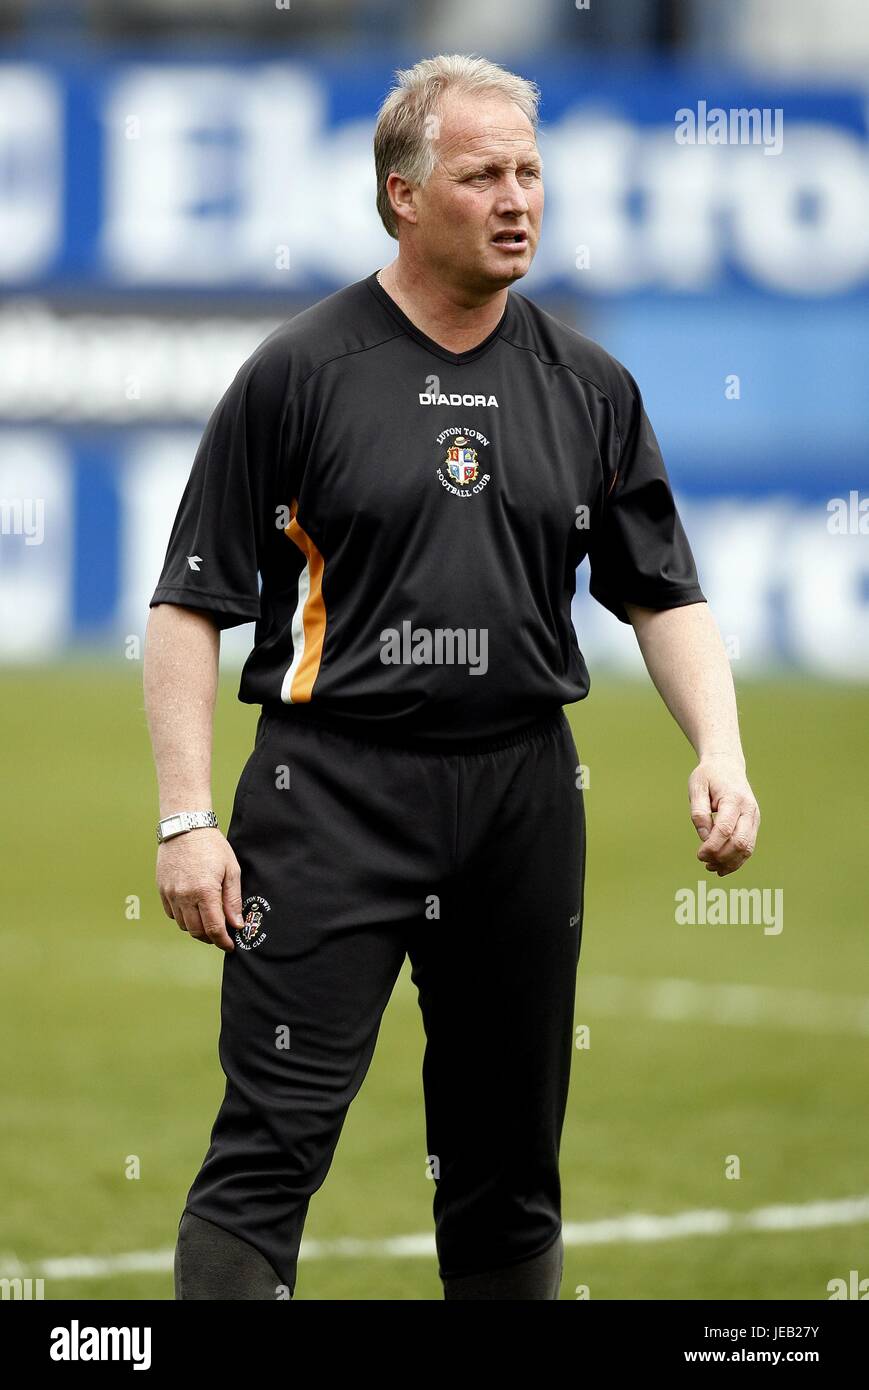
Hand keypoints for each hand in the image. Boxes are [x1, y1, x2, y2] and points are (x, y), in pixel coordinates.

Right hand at [157, 827, 243, 950]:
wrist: (185, 827)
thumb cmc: (211, 846)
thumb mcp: (231, 870)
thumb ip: (233, 900)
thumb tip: (237, 924)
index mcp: (205, 891)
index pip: (214, 928)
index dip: (223, 941)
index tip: (230, 946)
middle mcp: (185, 896)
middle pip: (197, 931)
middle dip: (210, 938)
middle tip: (221, 935)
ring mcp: (171, 894)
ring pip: (183, 925)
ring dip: (196, 928)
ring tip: (208, 922)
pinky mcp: (162, 890)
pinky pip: (172, 913)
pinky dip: (183, 917)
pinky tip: (193, 910)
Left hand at [688, 755, 759, 876]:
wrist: (727, 765)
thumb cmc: (709, 776)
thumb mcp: (696, 787)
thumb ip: (699, 812)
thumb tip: (704, 838)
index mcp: (734, 799)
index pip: (725, 829)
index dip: (712, 846)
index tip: (699, 855)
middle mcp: (749, 810)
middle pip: (740, 842)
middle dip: (721, 857)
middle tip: (703, 861)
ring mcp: (754, 818)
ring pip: (747, 848)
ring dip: (730, 862)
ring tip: (710, 867)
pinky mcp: (753, 824)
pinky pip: (749, 847)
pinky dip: (736, 860)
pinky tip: (721, 867)